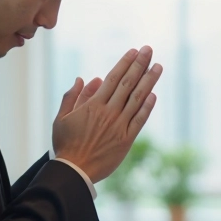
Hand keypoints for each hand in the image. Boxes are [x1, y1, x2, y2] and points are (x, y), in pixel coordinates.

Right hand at [53, 46, 161, 183]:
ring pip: (137, 98)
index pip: (113, 78)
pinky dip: (147, 106)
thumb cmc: (66, 145)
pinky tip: (154, 94)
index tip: (133, 51)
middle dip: (140, 64)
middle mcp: (108, 112)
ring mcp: (119, 125)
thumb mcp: (61, 118)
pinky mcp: (126, 140)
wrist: (74, 170)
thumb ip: (72, 97)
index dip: (125, 63)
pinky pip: (140, 120)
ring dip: (149, 81)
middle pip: (128, 83)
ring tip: (158, 67)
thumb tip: (86, 79)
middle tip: (149, 50)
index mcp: (93, 105)